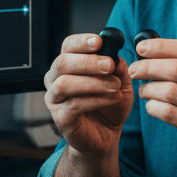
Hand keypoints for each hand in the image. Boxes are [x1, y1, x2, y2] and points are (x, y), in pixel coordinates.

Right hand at [43, 32, 134, 156]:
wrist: (106, 135)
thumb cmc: (110, 105)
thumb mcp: (121, 83)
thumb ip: (118, 68)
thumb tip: (115, 55)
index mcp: (68, 65)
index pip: (68, 46)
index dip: (81, 41)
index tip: (100, 41)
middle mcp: (55, 79)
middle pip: (62, 62)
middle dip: (88, 62)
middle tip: (109, 65)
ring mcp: (54, 99)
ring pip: (64, 84)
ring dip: (93, 82)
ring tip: (116, 86)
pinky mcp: (60, 118)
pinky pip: (74, 105)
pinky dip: (97, 99)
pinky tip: (114, 98)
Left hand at [127, 37, 176, 176]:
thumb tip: (157, 49)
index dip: (161, 46)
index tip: (141, 48)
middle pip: (176, 69)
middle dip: (148, 67)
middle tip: (135, 70)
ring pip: (169, 92)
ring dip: (149, 89)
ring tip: (144, 90)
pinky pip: (168, 113)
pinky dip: (153, 107)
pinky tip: (152, 106)